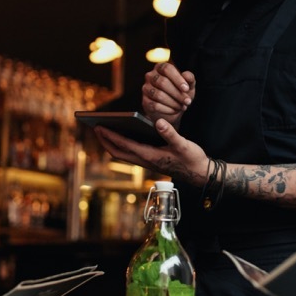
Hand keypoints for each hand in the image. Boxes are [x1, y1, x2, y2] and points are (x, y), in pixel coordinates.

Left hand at [93, 119, 208, 184]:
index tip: (99, 127)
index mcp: (150, 156)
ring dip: (112, 144)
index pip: (125, 145)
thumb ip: (170, 133)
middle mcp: (145, 161)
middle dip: (106, 141)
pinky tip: (122, 135)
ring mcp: (147, 163)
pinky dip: (122, 146)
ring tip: (104, 131)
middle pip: (118, 152)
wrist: (200, 173)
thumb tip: (158, 122)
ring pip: (123, 155)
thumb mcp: (183, 144)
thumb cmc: (192, 158)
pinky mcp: (150, 162)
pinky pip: (130, 154)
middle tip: (96, 127)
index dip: (111, 136)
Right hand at [142, 62, 194, 126]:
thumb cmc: (180, 93)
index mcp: (161, 67)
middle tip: (187, 101)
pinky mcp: (145, 101)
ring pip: (158, 95)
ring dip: (173, 103)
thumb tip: (186, 75)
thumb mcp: (188, 85)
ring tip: (181, 106)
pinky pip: (155, 105)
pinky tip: (174, 110)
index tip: (186, 89)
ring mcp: (146, 88)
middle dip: (177, 93)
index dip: (177, 79)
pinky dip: (167, 109)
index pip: (167, 69)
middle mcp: (151, 76)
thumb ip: (189, 78)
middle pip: (162, 82)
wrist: (172, 109)